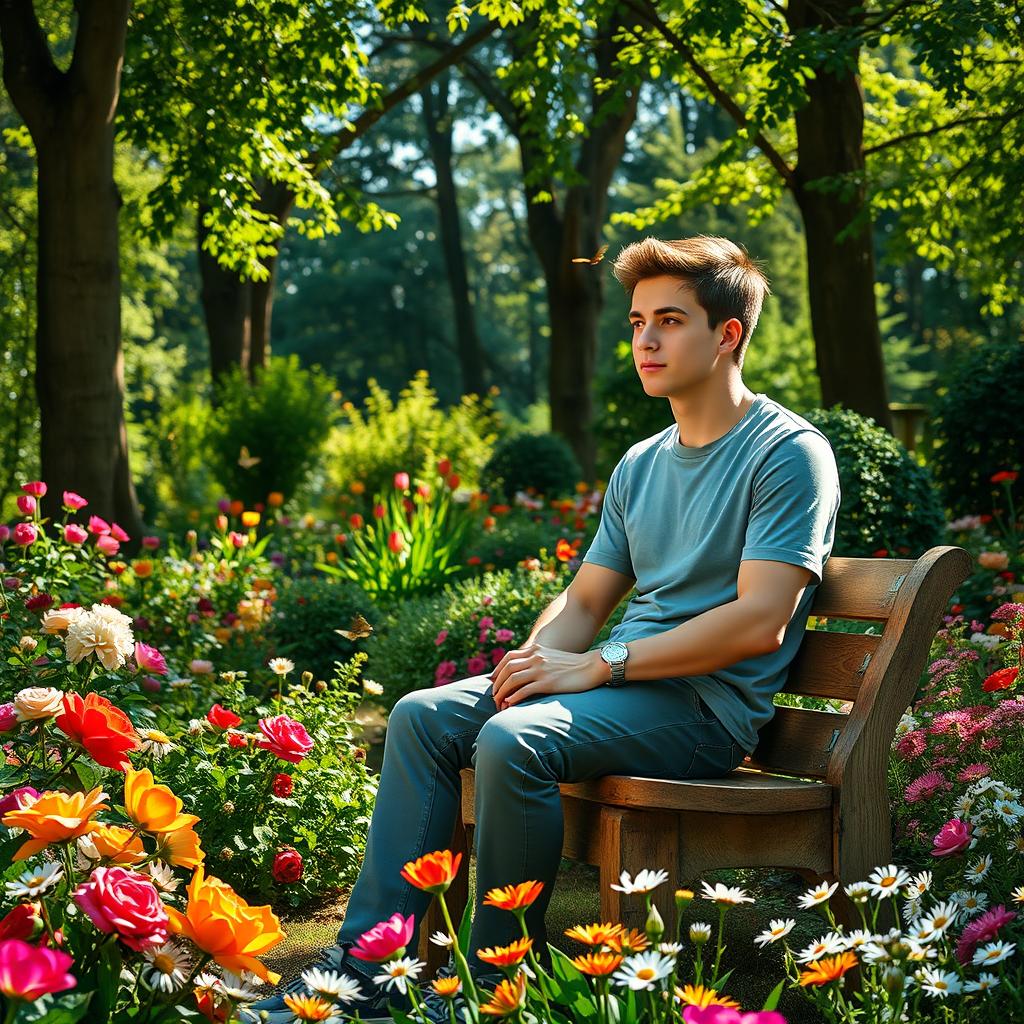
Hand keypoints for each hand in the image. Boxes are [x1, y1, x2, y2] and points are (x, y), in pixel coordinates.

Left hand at [488, 643, 605, 708]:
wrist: (593, 666)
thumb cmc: (574, 666)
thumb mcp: (552, 657)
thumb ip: (538, 660)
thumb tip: (525, 672)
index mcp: (536, 650)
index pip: (508, 657)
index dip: (497, 670)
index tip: (493, 682)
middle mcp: (536, 657)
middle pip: (507, 669)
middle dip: (497, 684)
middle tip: (494, 697)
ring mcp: (541, 669)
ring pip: (512, 680)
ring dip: (502, 693)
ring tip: (499, 703)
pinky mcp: (548, 683)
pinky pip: (524, 690)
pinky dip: (514, 698)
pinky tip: (510, 704)